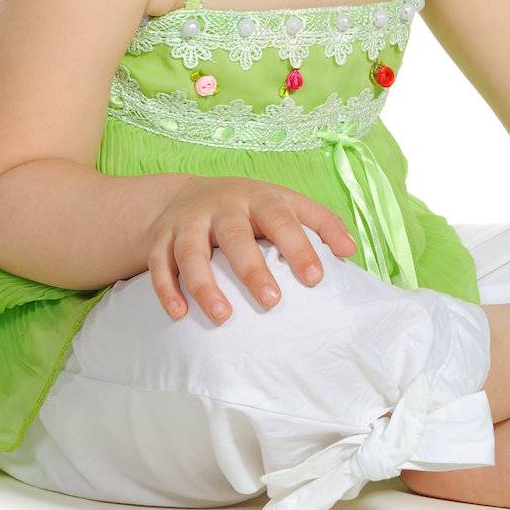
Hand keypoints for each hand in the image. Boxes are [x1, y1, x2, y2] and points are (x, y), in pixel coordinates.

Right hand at [146, 174, 358, 323]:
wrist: (186, 194)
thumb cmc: (250, 207)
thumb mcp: (286, 203)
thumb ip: (321, 223)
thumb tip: (350, 251)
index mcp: (258, 197)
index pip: (282, 219)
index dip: (299, 247)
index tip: (315, 278)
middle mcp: (222, 207)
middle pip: (235, 235)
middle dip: (252, 268)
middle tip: (271, 301)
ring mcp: (189, 222)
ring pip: (191, 251)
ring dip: (204, 284)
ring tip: (222, 316)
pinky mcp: (162, 238)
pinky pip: (160, 264)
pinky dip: (166, 289)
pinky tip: (179, 313)